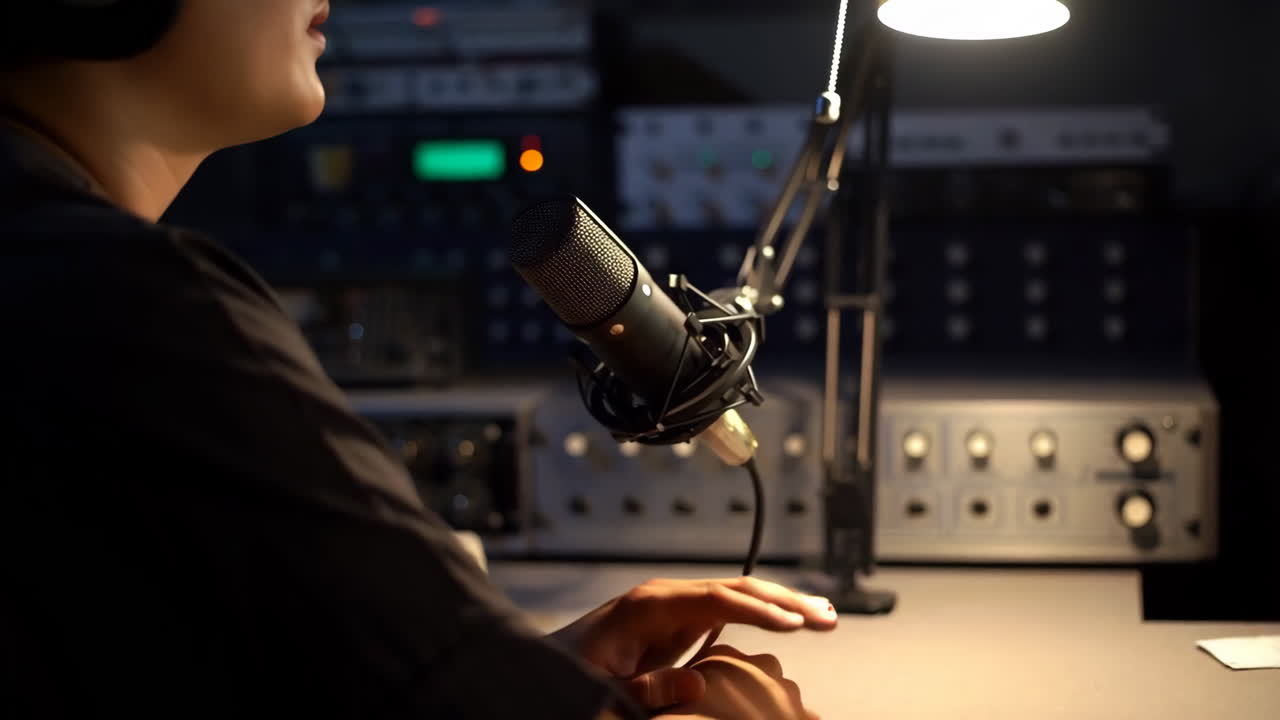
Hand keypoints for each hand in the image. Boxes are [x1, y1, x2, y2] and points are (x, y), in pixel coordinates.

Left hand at [548, 577, 835, 709]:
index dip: (757, 611)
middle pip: (735, 589)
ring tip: (826, 617)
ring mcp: (674, 605)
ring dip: (782, 606)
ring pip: (738, 596)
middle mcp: (666, 596)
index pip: (716, 599)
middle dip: (784, 602)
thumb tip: (698, 682)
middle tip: (828, 618)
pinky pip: (729, 612)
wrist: (546, 665)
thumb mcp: (604, 688)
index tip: (794, 625)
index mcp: (649, 604)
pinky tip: (791, 623)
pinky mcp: (679, 620)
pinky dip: (763, 615)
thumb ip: (647, 688)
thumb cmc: (570, 674)